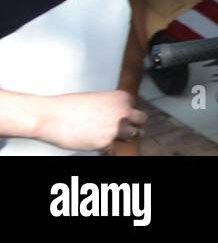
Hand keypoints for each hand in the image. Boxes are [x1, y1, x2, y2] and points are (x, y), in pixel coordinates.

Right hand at [29, 91, 146, 150]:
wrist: (52, 116)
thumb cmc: (68, 107)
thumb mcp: (96, 99)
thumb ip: (110, 107)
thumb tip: (115, 115)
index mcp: (121, 97)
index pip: (133, 105)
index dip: (126, 112)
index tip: (120, 116)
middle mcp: (123, 111)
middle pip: (141, 119)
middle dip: (134, 124)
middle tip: (124, 128)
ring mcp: (117, 127)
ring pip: (135, 134)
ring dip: (127, 136)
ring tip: (116, 137)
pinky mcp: (106, 142)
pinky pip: (115, 146)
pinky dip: (109, 146)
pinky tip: (99, 142)